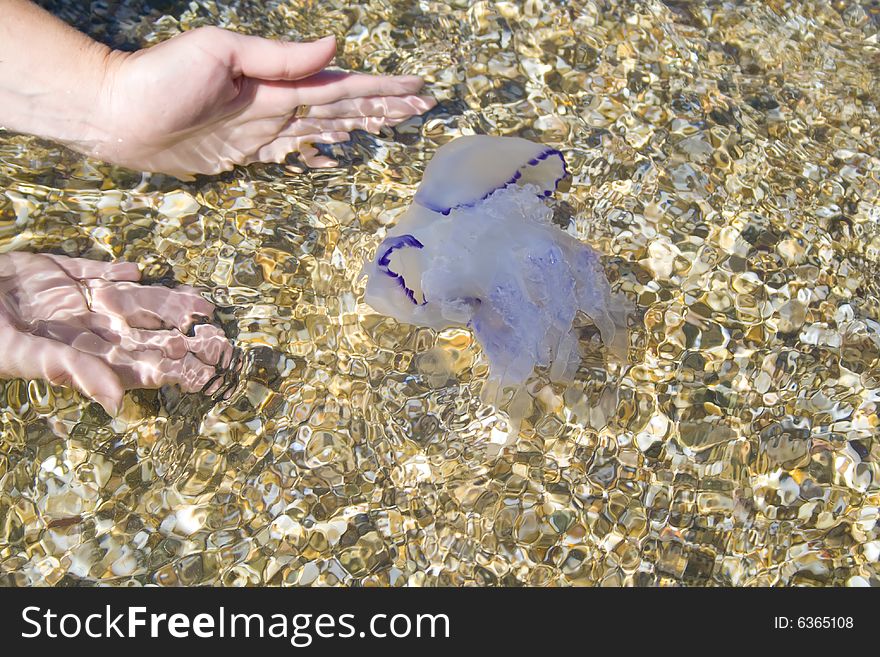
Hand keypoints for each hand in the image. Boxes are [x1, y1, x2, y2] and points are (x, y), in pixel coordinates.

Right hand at [0, 252, 232, 414]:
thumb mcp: (29, 356)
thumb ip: (76, 373)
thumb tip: (118, 403)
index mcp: (85, 354)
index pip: (140, 363)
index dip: (174, 366)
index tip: (209, 370)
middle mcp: (87, 329)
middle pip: (146, 334)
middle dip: (183, 338)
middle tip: (224, 343)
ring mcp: (75, 300)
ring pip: (132, 301)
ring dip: (165, 302)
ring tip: (201, 304)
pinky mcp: (58, 273)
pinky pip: (95, 271)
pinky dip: (115, 271)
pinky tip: (137, 270)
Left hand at [92, 28, 435, 177]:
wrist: (117, 113)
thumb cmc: (162, 78)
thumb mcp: (221, 53)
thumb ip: (278, 57)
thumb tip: (333, 47)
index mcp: (277, 83)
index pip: (342, 87)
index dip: (381, 90)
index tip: (417, 89)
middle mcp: (276, 106)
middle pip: (342, 107)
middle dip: (381, 106)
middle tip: (419, 106)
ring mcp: (261, 131)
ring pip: (324, 128)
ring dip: (358, 126)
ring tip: (389, 124)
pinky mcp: (242, 154)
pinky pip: (292, 155)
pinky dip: (318, 155)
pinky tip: (333, 156)